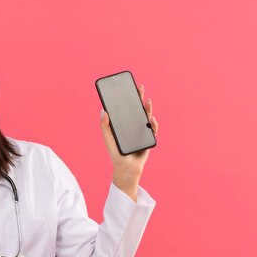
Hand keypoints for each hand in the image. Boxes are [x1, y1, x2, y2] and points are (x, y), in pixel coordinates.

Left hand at [100, 84, 158, 200]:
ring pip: (146, 118)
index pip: (126, 109)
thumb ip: (105, 126)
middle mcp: (134, 127)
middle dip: (139, 98)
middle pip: (137, 110)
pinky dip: (153, 124)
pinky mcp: (148, 140)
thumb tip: (103, 111)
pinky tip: (151, 118)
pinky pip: (153, 130)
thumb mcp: (108, 139)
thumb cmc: (116, 154)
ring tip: (146, 101)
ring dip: (147, 109)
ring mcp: (142, 132)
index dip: (127, 99)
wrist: (125, 168)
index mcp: (124, 125)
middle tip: (139, 87)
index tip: (127, 88)